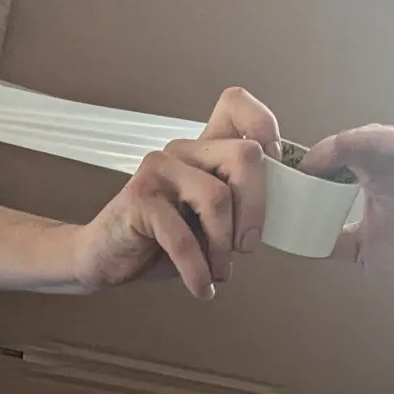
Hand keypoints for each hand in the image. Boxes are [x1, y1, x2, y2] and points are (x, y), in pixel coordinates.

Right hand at [71, 92, 274, 298]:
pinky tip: (201, 287)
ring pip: (218, 198)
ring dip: (224, 248)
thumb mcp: (210, 221)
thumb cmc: (162, 239)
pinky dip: (198, 270)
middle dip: (257, 209)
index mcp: (203, 149)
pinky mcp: (141, 197)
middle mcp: (183, 150)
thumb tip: (288, 210)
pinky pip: (185, 237)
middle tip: (248, 246)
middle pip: (245, 156)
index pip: (236, 105)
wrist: (106, 256)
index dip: (264, 125)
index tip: (275, 169)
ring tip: (219, 271)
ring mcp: (159, 169)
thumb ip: (240, 205)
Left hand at [301, 125, 393, 305]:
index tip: (296, 175)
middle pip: (367, 140)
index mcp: (379, 179)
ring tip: (344, 144)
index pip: (346, 154)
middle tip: (312, 162)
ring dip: (371, 139)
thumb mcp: (362, 250)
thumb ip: (332, 240)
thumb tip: (295, 238)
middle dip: (338, 145)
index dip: (319, 158)